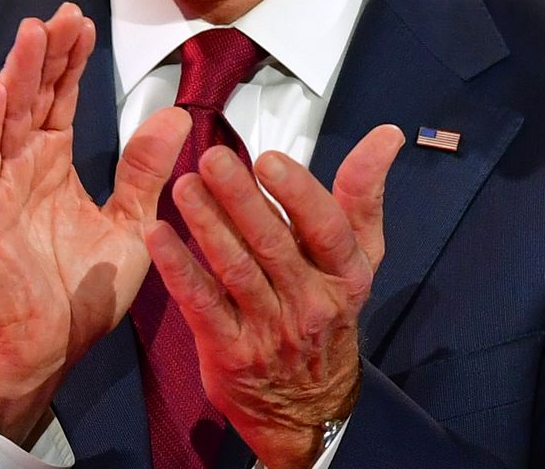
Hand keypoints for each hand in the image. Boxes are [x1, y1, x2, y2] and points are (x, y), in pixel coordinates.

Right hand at [0, 3, 191, 443]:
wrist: (43, 352)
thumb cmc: (78, 297)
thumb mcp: (128, 225)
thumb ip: (145, 171)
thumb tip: (176, 116)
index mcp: (51, 167)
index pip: (60, 100)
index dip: (71, 60)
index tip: (85, 20)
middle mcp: (20, 169)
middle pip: (32, 96)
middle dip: (47, 53)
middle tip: (64, 12)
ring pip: (6, 118)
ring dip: (17, 74)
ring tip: (32, 32)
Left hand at [144, 123, 404, 468]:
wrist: (309, 409)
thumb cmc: (328, 315)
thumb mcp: (359, 259)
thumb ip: (363, 195)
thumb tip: (386, 136)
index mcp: (344, 274)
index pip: (326, 228)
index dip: (299, 193)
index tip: (269, 159)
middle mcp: (310, 302)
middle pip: (274, 244)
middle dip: (241, 198)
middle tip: (213, 160)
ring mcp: (269, 330)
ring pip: (237, 270)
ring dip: (208, 225)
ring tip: (185, 187)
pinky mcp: (230, 351)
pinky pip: (202, 304)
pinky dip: (179, 269)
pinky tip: (158, 236)